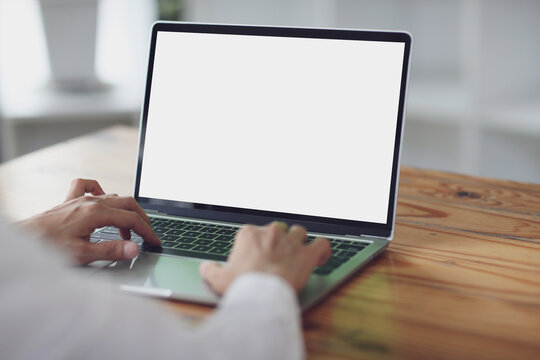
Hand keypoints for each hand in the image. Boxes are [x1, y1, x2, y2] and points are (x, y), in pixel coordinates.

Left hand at [18, 178, 159, 263]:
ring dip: (125, 211)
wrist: (23, 240)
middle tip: (148, 234)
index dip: (146, 231)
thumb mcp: (83, 254)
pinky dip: (99, 190)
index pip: (131, 219)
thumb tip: (135, 249)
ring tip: (127, 231)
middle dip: (142, 219)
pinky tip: (101, 198)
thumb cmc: (48, 248)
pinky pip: (88, 186)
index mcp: (97, 213)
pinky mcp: (70, 201)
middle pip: (127, 203)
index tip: (154, 241)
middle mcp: (91, 202)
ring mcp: (80, 199)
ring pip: (113, 197)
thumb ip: (112, 251)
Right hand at [199, 222, 331, 293]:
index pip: (254, 232)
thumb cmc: (241, 285)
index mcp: (249, 234)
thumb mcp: (218, 279)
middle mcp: (271, 233)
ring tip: (298, 253)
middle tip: (276, 258)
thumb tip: (205, 267)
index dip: (256, 246)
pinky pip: (322, 244)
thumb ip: (210, 270)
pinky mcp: (307, 254)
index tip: (256, 259)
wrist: (262, 293)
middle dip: (278, 241)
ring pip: (299, 232)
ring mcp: (291, 242)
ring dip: (299, 241)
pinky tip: (321, 255)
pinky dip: (323, 249)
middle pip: (278, 229)